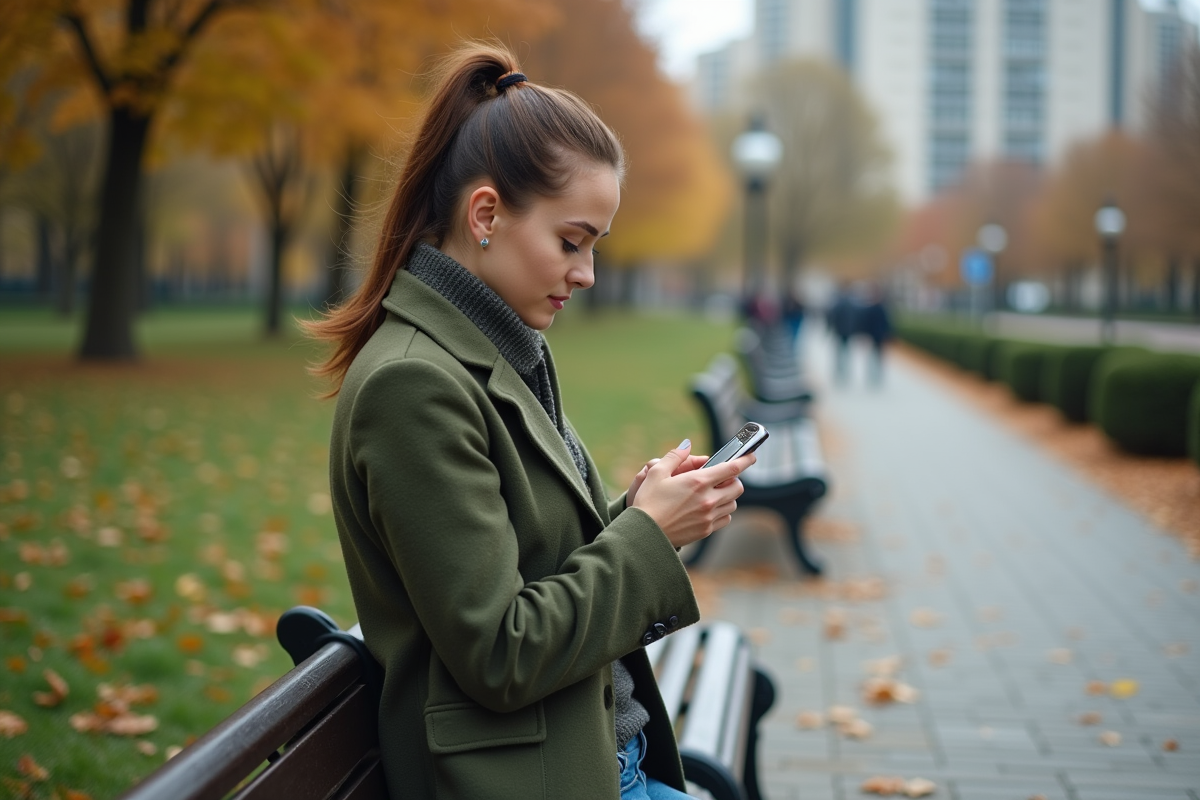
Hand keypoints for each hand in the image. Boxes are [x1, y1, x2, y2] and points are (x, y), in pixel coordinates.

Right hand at [630, 439, 753, 548]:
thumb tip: (686, 445)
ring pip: (733, 504)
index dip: (745, 460)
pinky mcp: (706, 530)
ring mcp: (708, 517)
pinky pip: (725, 519)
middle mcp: (707, 500)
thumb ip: (674, 456)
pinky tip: (710, 508)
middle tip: (723, 477)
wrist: (643, 533)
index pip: (731, 468)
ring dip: (728, 496)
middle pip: (737, 487)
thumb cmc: (648, 502)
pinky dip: (723, 512)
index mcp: (698, 482)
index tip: (751, 456)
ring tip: (714, 493)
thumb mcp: (656, 472)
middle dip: (734, 480)